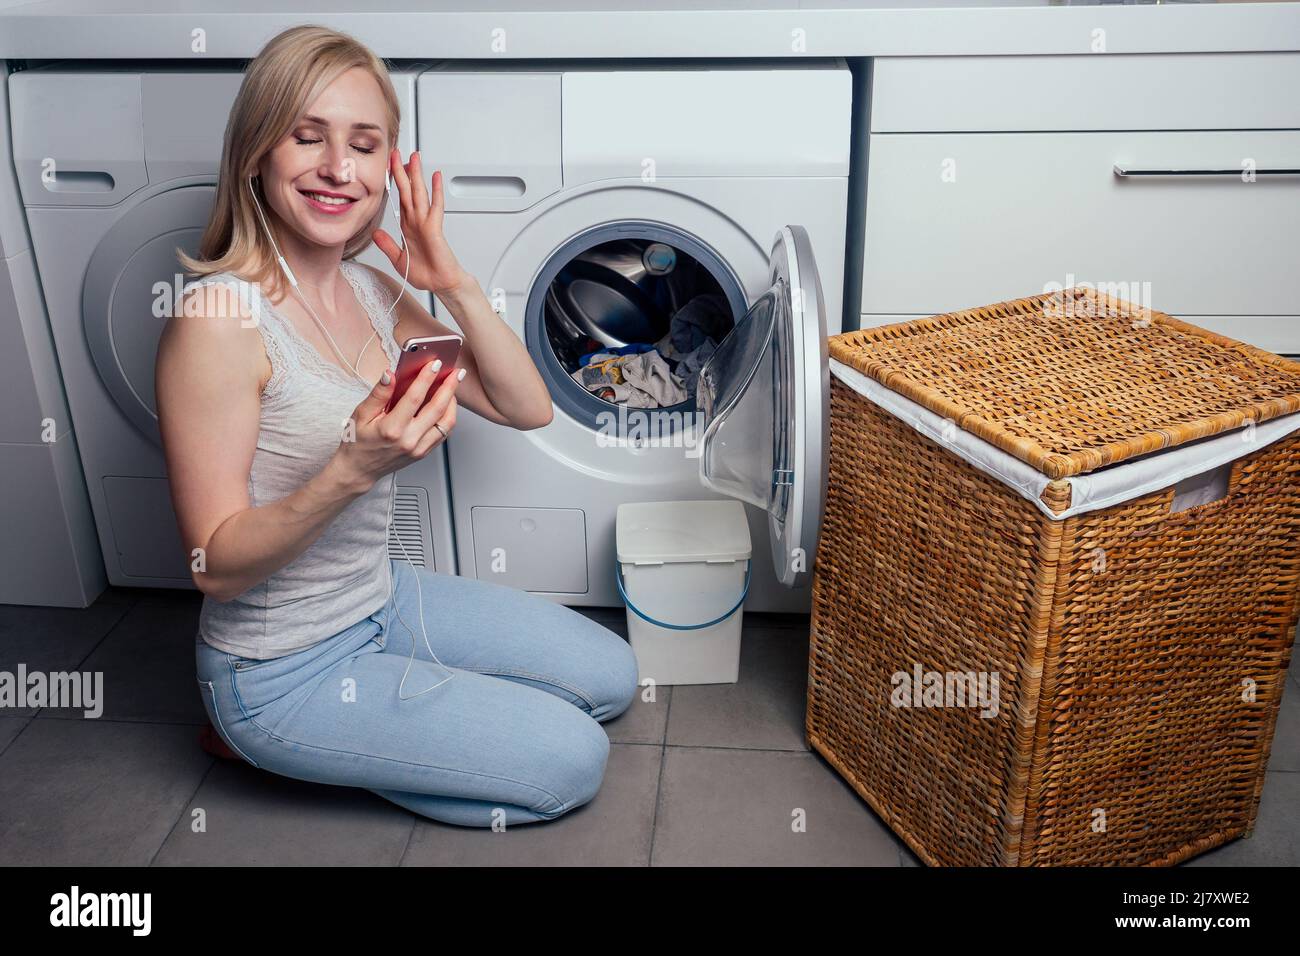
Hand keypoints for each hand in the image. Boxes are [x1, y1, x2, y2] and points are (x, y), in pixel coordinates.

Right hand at [333, 359, 462, 491]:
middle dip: (449, 387)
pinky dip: (447, 417)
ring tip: (452, 387)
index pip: (414, 398)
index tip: (435, 364)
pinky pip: (443, 433)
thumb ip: (378, 394)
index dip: (426, 378)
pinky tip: (446, 405)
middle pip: (437, 409)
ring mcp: (419, 448)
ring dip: (452, 403)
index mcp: (391, 429)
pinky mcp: (423, 453)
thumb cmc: (357, 442)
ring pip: (446, 423)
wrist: (359, 469)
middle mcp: (409, 440)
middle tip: (455, 372)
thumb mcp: (361, 414)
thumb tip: (389, 374)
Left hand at [372, 148, 472, 297]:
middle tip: (397, 153)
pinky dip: (436, 191)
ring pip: (420, 193)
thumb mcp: (398, 259)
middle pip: (408, 190)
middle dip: (402, 171)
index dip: (394, 183)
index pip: (400, 199)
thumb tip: (375, 233)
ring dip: (417, 174)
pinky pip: (435, 206)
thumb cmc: (426, 273)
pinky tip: (436, 177)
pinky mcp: (435, 228)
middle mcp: (417, 221)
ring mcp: (426, 223)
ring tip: (414, 157)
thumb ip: (387, 245)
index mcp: (408, 227)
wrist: (442, 284)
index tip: (388, 168)